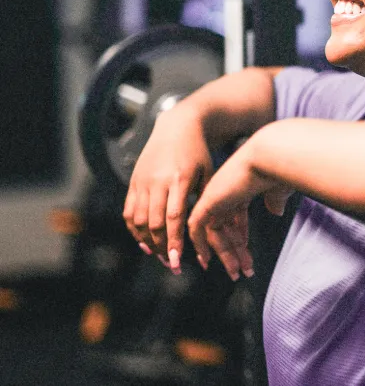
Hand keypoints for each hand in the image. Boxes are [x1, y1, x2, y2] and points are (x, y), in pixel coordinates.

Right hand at [123, 106, 211, 273]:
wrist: (176, 127)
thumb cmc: (199, 152)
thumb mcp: (208, 173)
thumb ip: (205, 199)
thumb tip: (206, 230)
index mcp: (179, 179)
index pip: (173, 217)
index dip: (174, 241)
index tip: (177, 261)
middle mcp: (156, 181)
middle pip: (153, 223)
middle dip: (161, 247)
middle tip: (171, 264)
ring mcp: (142, 181)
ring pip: (137, 220)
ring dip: (146, 241)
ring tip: (159, 255)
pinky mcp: (133, 181)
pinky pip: (128, 211)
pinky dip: (134, 230)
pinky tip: (144, 242)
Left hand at [187, 139, 283, 279]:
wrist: (269, 156)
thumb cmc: (279, 169)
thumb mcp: (278, 188)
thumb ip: (275, 199)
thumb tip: (276, 211)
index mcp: (242, 187)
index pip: (236, 215)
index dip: (240, 235)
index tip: (244, 252)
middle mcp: (226, 192)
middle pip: (225, 227)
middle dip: (233, 251)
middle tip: (241, 272)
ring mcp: (215, 196)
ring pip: (214, 232)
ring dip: (224, 255)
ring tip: (236, 273)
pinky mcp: (207, 201)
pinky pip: (197, 228)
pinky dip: (200, 244)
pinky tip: (206, 260)